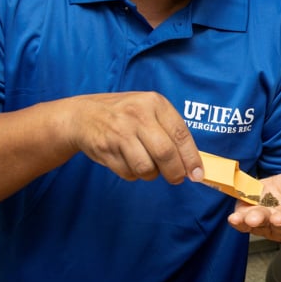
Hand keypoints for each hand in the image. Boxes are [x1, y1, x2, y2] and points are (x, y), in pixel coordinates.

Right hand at [65, 92, 200, 183]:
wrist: (83, 115)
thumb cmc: (124, 115)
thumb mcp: (149, 111)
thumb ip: (170, 132)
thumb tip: (193, 164)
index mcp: (154, 103)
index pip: (180, 134)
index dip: (192, 158)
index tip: (197, 174)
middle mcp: (138, 115)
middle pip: (165, 153)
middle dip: (175, 172)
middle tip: (176, 178)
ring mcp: (120, 131)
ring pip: (146, 167)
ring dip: (151, 174)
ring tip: (148, 166)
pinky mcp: (106, 148)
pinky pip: (129, 173)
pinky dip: (133, 174)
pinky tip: (128, 161)